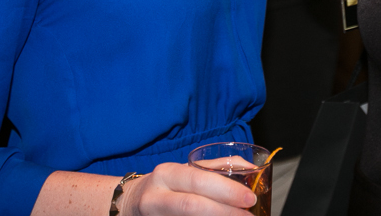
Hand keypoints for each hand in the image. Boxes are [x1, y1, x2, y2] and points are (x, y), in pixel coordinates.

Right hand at [120, 162, 255, 215]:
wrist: (131, 203)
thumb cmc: (166, 185)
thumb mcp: (184, 171)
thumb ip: (214, 168)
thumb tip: (249, 168)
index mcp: (167, 173)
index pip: (198, 181)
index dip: (226, 191)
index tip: (249, 198)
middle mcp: (157, 195)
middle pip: (192, 205)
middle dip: (225, 211)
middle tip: (249, 214)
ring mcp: (155, 215)